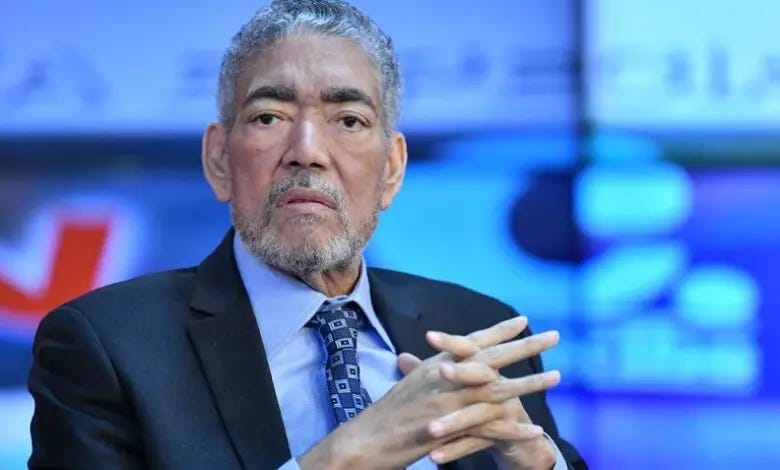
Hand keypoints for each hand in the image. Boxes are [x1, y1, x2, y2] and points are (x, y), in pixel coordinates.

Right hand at [298, 317, 559, 469]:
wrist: (365, 440)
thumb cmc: (384, 415)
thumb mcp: (408, 386)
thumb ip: (427, 371)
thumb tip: (442, 362)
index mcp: (436, 365)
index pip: (473, 342)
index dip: (499, 331)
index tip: (524, 320)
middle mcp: (444, 379)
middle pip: (492, 358)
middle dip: (525, 346)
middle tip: (555, 335)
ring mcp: (448, 404)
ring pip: (497, 390)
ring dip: (529, 384)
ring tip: (558, 377)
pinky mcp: (449, 430)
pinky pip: (488, 429)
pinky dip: (513, 429)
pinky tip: (536, 429)